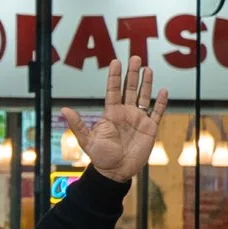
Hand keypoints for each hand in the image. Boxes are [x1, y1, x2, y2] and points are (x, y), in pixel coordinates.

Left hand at [65, 55, 166, 184]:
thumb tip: (64, 110)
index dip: (115, 76)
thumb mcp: (86, 140)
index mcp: (111, 114)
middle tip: (135, 57)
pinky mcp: (150, 128)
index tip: (116, 61)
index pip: (113, 90)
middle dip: (132, 73)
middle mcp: (125, 113)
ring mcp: (139, 119)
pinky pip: (157, 112)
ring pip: (144, 97)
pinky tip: (163, 90)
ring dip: (146, 83)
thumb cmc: (100, 157)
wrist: (115, 171)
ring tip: (148, 68)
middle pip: (130, 89)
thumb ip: (77, 124)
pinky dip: (161, 102)